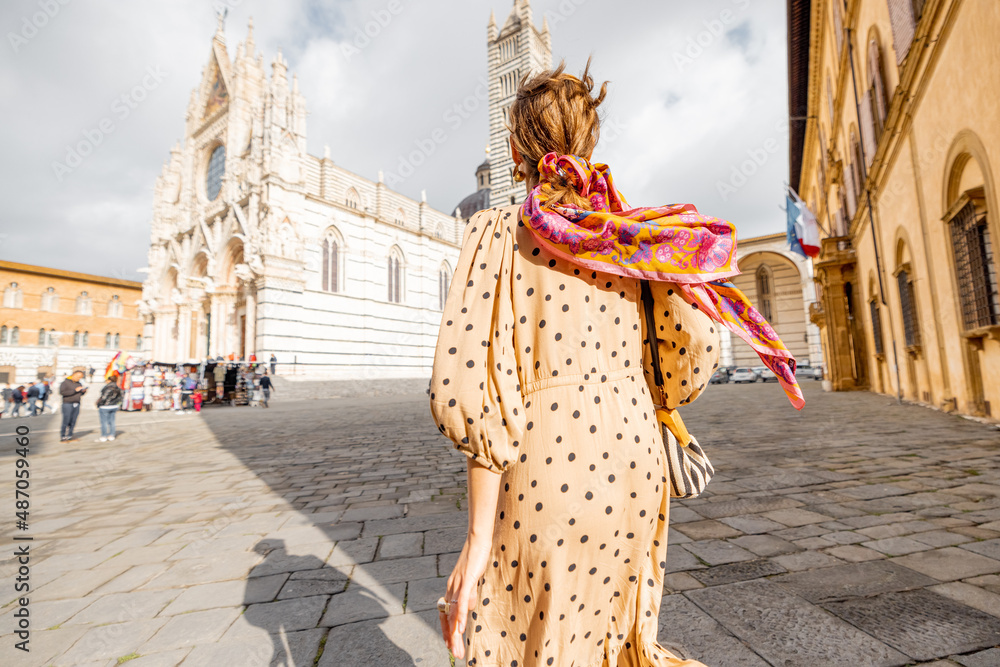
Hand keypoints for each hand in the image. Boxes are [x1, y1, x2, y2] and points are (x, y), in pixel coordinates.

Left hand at [439, 535, 491, 659]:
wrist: (477, 539)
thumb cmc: (476, 557)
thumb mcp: (472, 578)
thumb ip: (469, 592)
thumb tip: (469, 606)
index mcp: (452, 588)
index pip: (446, 614)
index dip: (447, 630)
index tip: (450, 644)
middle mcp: (451, 588)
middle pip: (448, 618)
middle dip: (451, 638)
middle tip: (455, 654)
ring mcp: (457, 585)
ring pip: (454, 614)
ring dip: (455, 633)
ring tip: (457, 648)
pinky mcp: (465, 580)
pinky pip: (461, 602)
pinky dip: (460, 616)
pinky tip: (460, 629)